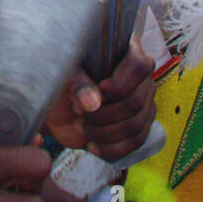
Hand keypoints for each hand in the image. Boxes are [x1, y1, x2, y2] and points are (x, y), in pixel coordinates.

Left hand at [43, 35, 156, 161]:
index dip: (119, 85)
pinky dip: (111, 149)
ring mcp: (143, 104)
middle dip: (102, 114)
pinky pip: (135, 143)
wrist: (58, 106)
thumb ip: (78, 83)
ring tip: (81, 126)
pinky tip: (92, 145)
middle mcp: (141, 78)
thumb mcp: (64, 75)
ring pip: (136, 127)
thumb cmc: (62, 80)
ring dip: (104, 133)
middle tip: (77, 111)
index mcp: (127, 53)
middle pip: (136, 103)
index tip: (97, 91)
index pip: (139, 67)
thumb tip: (93, 103)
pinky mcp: (139, 126)